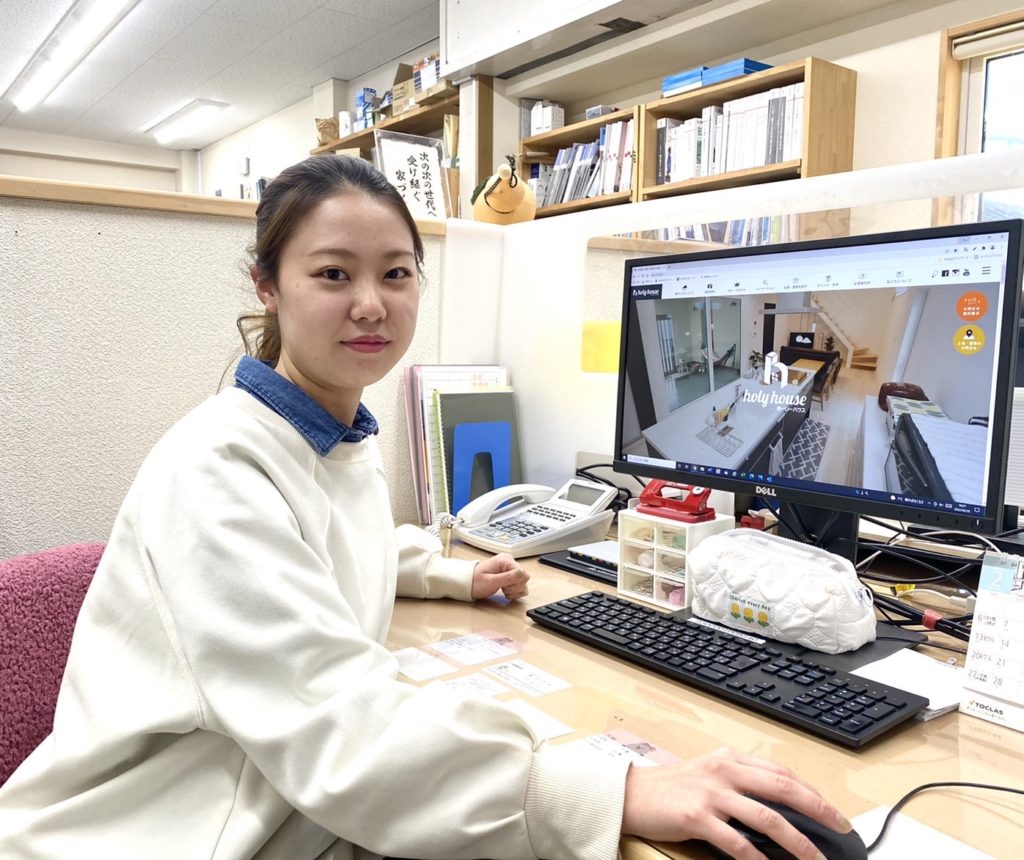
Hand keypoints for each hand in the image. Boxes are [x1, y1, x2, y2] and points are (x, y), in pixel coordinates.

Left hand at [471, 553, 528, 600]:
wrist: (468, 584)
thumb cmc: (476, 581)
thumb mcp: (491, 581)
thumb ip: (507, 577)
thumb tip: (522, 573)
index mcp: (505, 560)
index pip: (523, 572)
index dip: (516, 583)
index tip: (505, 586)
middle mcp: (510, 563)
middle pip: (524, 578)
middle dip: (514, 587)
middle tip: (502, 587)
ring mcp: (510, 570)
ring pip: (523, 583)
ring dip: (514, 590)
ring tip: (503, 589)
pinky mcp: (511, 577)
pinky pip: (520, 586)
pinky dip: (514, 592)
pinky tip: (505, 590)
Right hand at [621, 747, 850, 859]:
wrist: (632, 794)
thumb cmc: (672, 787)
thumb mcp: (710, 773)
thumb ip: (742, 781)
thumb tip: (781, 806)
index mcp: (731, 759)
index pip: (782, 773)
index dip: (813, 792)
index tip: (833, 812)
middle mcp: (725, 771)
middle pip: (783, 788)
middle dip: (819, 810)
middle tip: (841, 829)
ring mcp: (711, 793)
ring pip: (767, 817)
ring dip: (797, 842)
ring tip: (814, 859)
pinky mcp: (697, 817)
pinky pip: (737, 842)